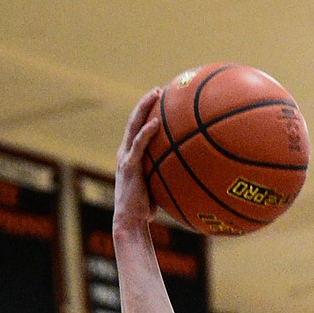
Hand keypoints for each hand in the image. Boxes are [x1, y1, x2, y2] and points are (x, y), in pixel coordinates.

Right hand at [114, 89, 161, 234]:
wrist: (130, 222)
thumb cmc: (145, 210)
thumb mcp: (157, 188)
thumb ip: (166, 176)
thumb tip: (189, 174)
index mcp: (130, 155)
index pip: (137, 129)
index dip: (145, 113)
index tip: (158, 101)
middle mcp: (125, 152)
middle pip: (134, 121)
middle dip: (145, 103)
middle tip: (158, 90)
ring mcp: (125, 158)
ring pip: (133, 126)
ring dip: (144, 108)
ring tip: (156, 94)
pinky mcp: (128, 166)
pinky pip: (138, 145)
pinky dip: (147, 132)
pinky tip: (156, 123)